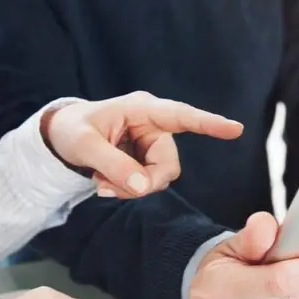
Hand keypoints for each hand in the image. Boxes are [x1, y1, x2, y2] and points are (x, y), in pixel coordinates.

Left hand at [43, 91, 243, 197]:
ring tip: (99, 182)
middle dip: (141, 183)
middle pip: (167, 164)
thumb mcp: (83, 145)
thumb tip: (143, 187)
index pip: (181, 116)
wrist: (62, 136)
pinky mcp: (146, 160)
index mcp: (142, 109)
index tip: (236, 129)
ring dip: (130, 188)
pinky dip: (126, 189)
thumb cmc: (72, 129)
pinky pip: (148, 183)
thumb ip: (112, 164)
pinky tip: (104, 182)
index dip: (209, 123)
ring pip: (159, 178)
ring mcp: (151, 144)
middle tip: (105, 189)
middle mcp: (154, 125)